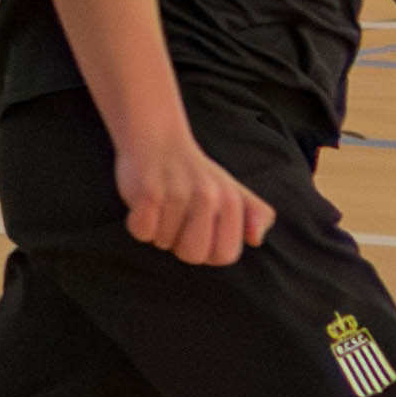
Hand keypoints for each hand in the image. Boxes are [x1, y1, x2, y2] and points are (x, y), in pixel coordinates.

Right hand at [116, 129, 264, 270]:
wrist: (159, 141)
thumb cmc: (197, 176)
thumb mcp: (235, 193)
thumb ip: (257, 216)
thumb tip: (256, 239)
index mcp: (232, 201)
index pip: (225, 255)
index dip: (209, 252)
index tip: (200, 232)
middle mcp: (209, 196)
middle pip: (193, 255)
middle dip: (181, 246)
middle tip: (178, 221)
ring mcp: (179, 193)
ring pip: (163, 243)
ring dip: (158, 231)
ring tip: (163, 206)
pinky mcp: (149, 192)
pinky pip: (142, 231)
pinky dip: (138, 224)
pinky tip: (146, 203)